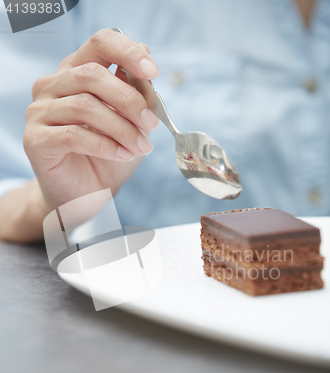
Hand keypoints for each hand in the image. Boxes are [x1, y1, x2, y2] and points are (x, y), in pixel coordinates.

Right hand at [23, 28, 159, 211]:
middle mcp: (53, 86)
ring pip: (85, 106)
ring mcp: (40, 112)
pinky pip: (73, 135)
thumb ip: (136, 100)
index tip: (153, 72)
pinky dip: (105, 145)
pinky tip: (122, 155)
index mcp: (76, 72)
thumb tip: (146, 77)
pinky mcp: (35, 139)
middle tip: (151, 123)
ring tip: (141, 147)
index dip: (127, 52)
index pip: (99, 43)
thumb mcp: (130, 126)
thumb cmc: (106, 157)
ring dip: (121, 128)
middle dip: (129, 99)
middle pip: (92, 75)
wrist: (83, 196)